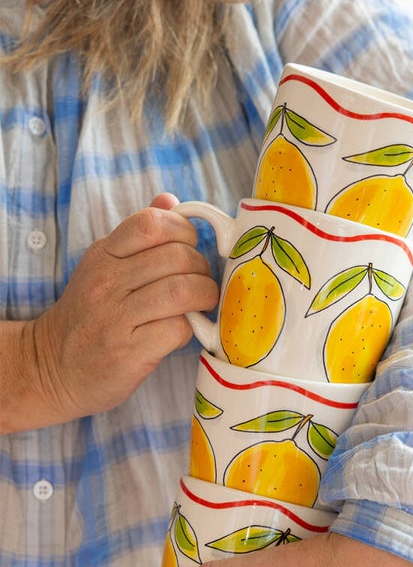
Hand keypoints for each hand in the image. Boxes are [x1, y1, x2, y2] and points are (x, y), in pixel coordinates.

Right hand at [29, 193, 218, 419]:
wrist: (54, 366)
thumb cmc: (89, 316)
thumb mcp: (104, 266)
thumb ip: (138, 235)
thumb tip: (170, 200)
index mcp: (104, 255)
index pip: (151, 223)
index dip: (183, 231)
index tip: (190, 248)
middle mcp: (107, 283)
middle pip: (177, 257)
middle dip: (202, 269)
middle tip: (201, 282)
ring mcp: (116, 318)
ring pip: (181, 291)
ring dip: (204, 296)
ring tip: (202, 303)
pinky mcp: (129, 352)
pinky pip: (177, 329)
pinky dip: (191, 328)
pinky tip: (184, 330)